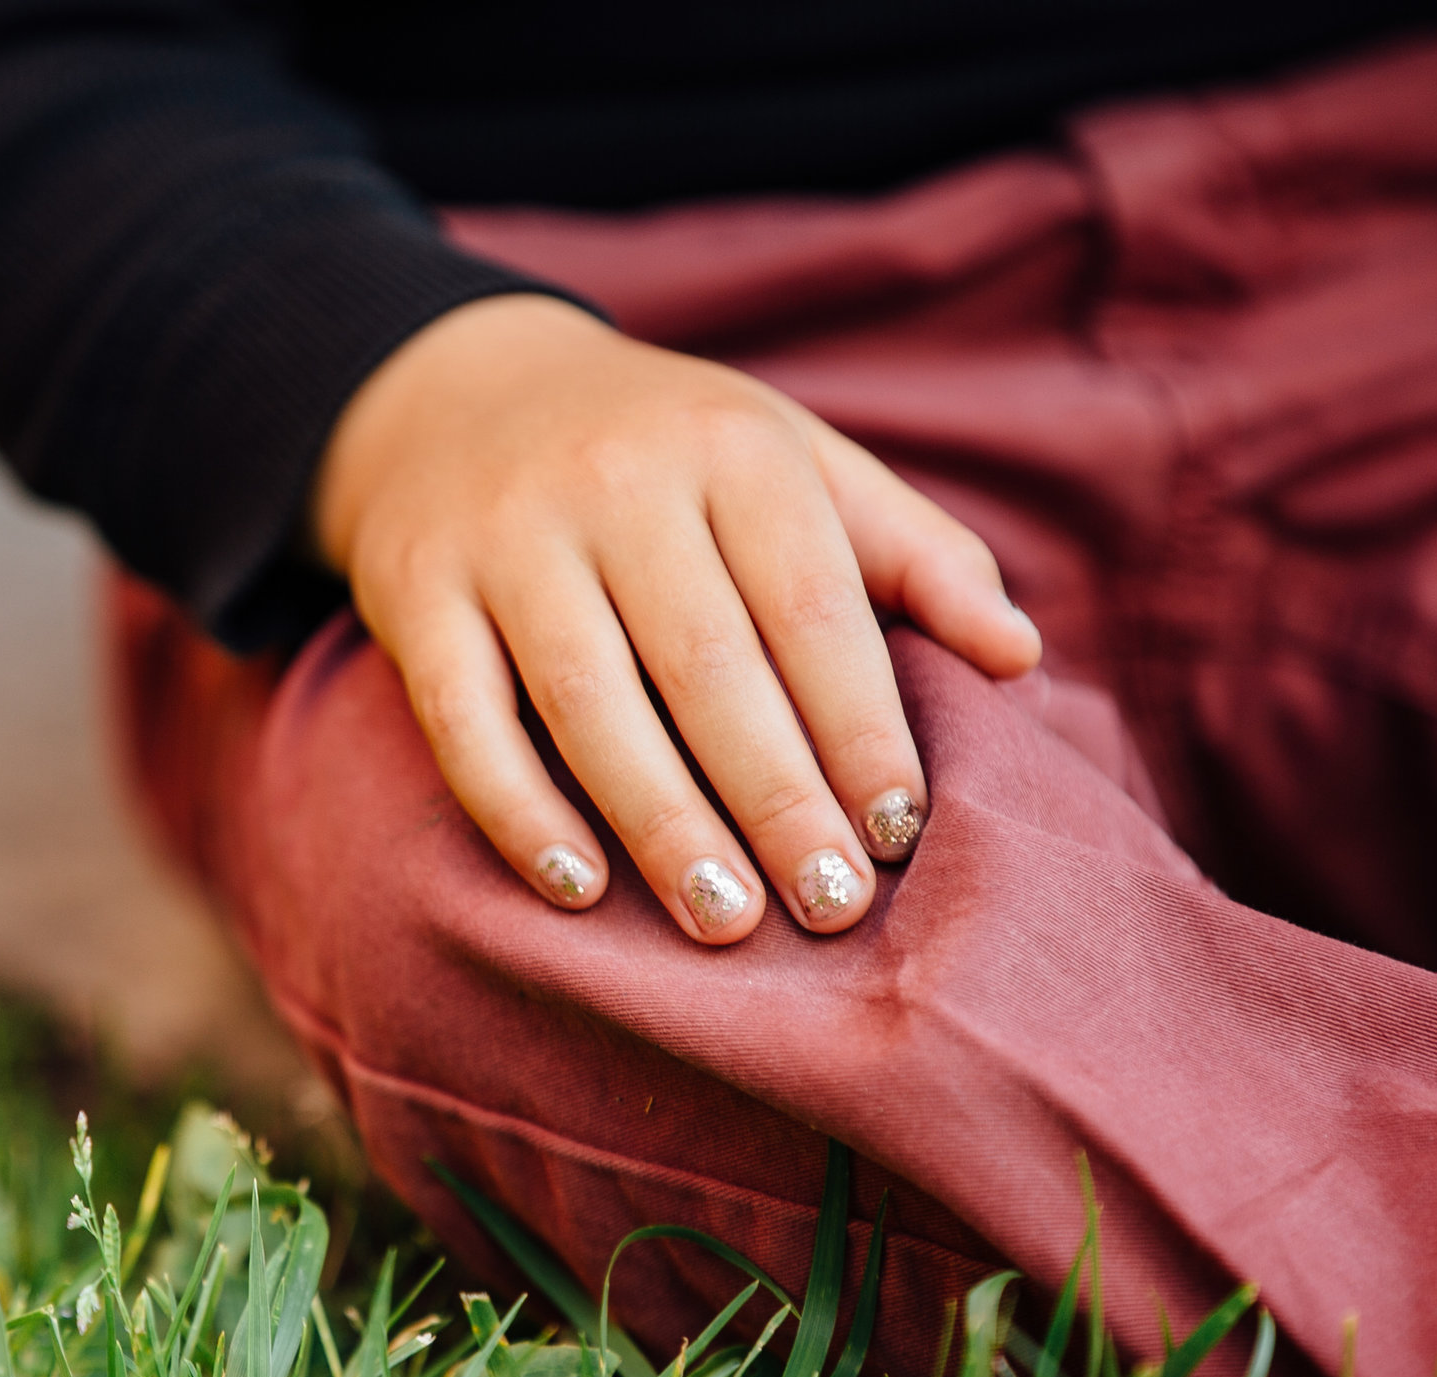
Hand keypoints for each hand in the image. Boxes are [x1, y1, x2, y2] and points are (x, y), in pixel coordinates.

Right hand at [311, 294, 1040, 941]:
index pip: (811, 606)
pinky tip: (578, 890)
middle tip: (831, 907)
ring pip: (589, 700)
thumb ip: (912, 553)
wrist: (457, 396)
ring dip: (661, 822)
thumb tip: (1019, 656)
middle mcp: (616, 481)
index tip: (898, 831)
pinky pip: (465, 719)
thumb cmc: (666, 458)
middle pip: (708, 664)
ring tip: (725, 921)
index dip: (859, 726)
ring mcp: (506, 537)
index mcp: (732, 448)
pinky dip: (519, 810)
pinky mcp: (416, 592)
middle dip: (777, 797)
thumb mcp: (793, 464)